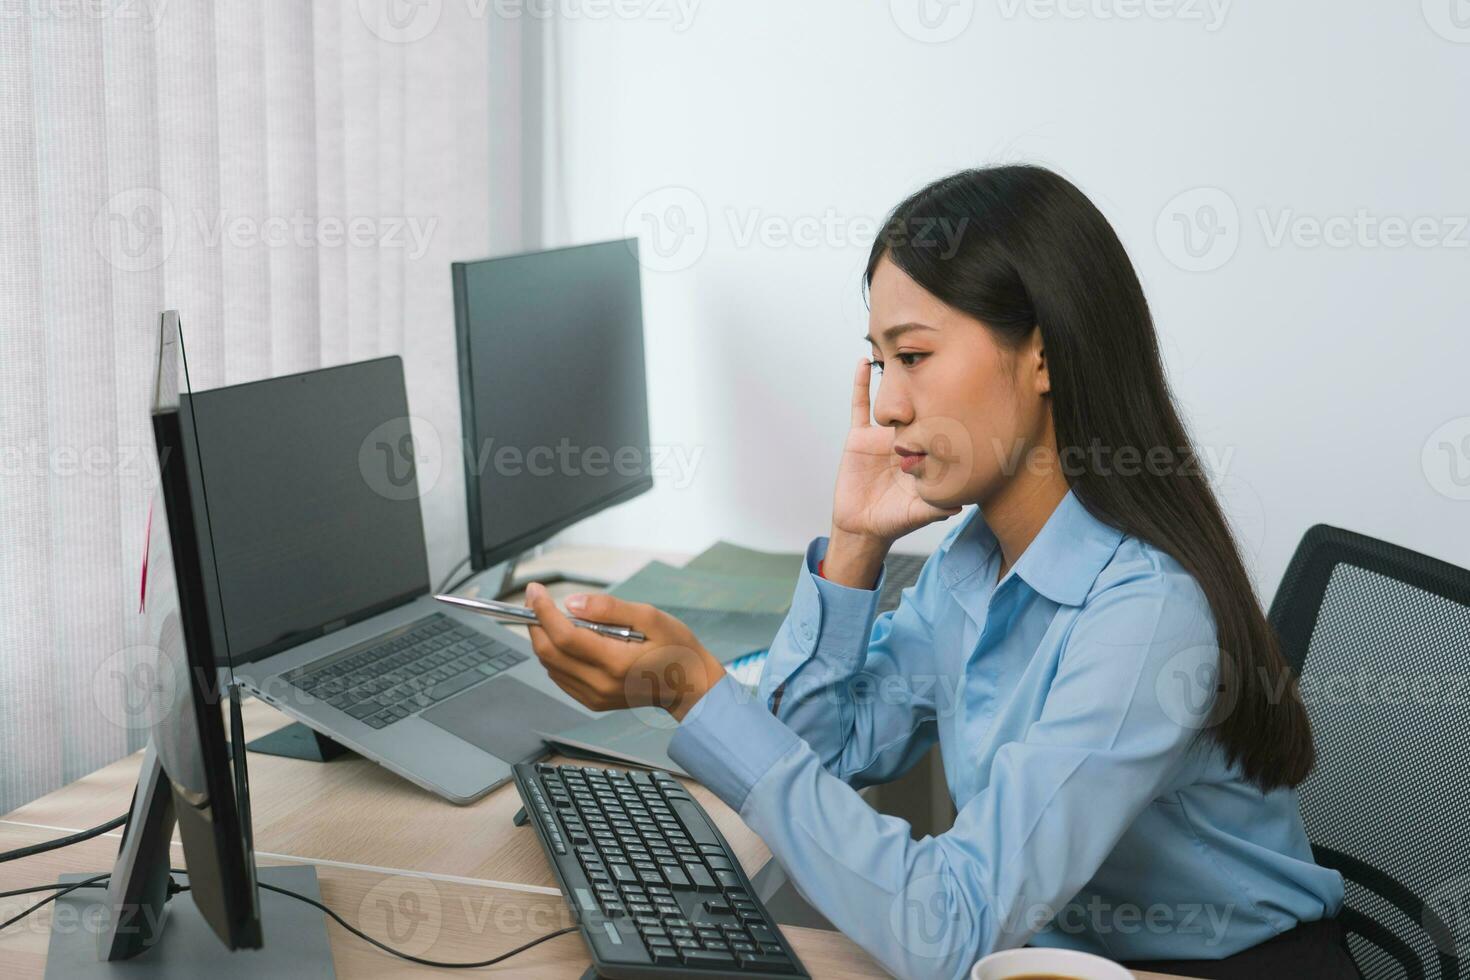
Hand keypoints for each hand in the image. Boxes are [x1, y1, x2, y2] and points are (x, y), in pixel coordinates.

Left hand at [523, 583, 725, 722]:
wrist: (689, 686)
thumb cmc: (676, 648)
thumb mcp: (651, 617)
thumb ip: (610, 609)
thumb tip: (572, 603)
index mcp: (617, 662)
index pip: (564, 636)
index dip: (543, 610)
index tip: (536, 590)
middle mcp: (601, 683)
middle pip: (549, 652)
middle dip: (536, 622)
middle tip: (536, 600)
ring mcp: (595, 696)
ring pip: (550, 665)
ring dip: (544, 638)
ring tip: (553, 617)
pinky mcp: (592, 701)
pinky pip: (560, 677)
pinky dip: (555, 655)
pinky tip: (567, 640)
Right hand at [832, 357, 962, 544]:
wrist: (862, 526)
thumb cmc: (893, 521)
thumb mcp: (919, 513)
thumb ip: (937, 507)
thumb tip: (961, 502)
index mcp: (922, 453)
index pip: (936, 427)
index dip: (947, 411)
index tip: (964, 389)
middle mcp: (904, 440)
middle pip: (916, 409)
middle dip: (928, 386)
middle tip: (944, 355)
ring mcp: (881, 437)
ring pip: (891, 403)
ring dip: (897, 378)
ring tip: (906, 349)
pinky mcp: (859, 437)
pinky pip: (859, 406)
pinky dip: (861, 384)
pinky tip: (864, 362)